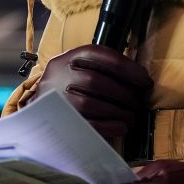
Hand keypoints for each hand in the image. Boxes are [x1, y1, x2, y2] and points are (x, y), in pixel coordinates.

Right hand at [34, 45, 152, 138]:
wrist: (38, 107)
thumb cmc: (69, 85)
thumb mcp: (80, 67)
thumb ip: (104, 67)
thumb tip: (139, 78)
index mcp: (69, 57)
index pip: (101, 56)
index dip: (128, 68)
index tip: (145, 81)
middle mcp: (60, 74)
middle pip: (96, 81)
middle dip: (123, 93)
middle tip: (139, 102)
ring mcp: (56, 99)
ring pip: (90, 103)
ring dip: (117, 111)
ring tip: (132, 116)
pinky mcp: (58, 120)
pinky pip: (84, 124)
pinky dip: (107, 126)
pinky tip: (122, 128)